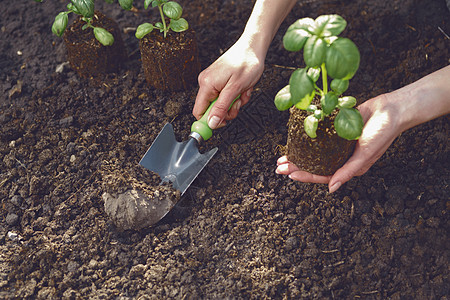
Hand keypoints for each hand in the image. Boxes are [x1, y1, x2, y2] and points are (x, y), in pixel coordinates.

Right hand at [193, 38, 264, 128]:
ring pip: (221, 104)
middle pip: (212, 109)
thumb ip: (221, 107)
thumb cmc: (246, 63)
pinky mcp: (219, 80)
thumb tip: (211, 123)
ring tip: (242, 91)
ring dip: (235, 102)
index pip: (199, 112)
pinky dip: (236, 95)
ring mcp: (213, 81)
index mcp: (206, 85)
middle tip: (238, 102)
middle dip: (228, 109)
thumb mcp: (235, 89)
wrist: (253, 47)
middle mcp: (206, 83)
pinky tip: (243, 87)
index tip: (224, 122)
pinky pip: (226, 96)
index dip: (210, 121)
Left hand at [276, 94, 401, 192]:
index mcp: (348, 166)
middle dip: (296, 166)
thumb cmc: (382, 133)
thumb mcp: (364, 155)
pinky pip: (318, 135)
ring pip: (314, 151)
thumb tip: (331, 189)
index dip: (305, 176)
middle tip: (278, 167)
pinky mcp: (336, 129)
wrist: (391, 108)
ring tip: (283, 155)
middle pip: (314, 164)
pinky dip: (306, 137)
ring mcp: (338, 143)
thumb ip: (347, 172)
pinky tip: (294, 137)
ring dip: (298, 153)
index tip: (289, 175)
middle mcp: (341, 156)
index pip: (322, 175)